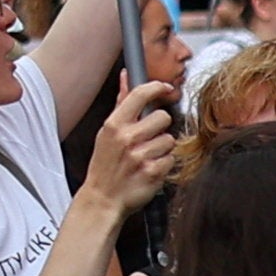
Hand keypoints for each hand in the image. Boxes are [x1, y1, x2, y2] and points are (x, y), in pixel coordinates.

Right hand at [74, 75, 184, 220]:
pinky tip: (150, 168)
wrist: (103, 198)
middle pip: (163, 117)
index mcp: (114, 125)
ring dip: (162, 148)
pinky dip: (164, 164)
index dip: (156, 87)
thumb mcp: (107, 132)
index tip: (164, 88)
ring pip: (169, 140)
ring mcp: (141, 156)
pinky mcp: (154, 172)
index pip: (140, 95)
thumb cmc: (106, 164)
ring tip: (146, 156)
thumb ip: (121, 103)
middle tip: (148, 138)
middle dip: (159, 127)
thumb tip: (126, 76)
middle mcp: (127, 138)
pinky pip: (171, 159)